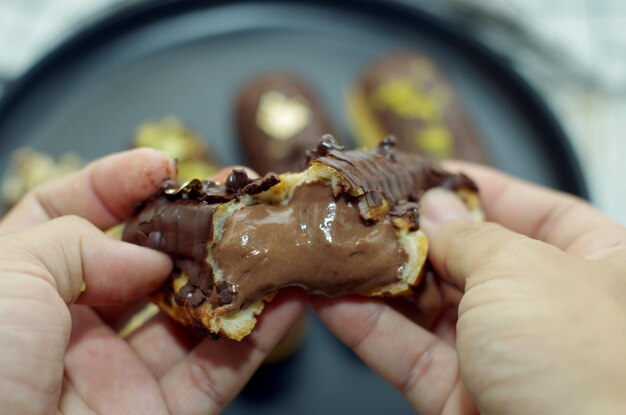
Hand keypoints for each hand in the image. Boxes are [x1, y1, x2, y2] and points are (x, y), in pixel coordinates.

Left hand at [0, 150, 303, 414]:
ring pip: (189, 315)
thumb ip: (77, 241)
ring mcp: (116, 372)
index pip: (66, 214)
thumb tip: (147, 259)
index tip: (162, 167)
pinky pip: (217, 371)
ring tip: (269, 238)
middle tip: (232, 197)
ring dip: (233, 277)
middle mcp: (69, 324)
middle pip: (141, 262)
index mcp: (19, 285)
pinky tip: (284, 300)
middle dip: (189, 226)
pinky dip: (255, 338)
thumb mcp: (7, 277)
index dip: (114, 184)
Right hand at [311, 162, 625, 414]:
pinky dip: (366, 325)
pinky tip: (330, 296)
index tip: (429, 173)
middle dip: (414, 233)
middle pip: (469, 256)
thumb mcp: (521, 271)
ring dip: (379, 277)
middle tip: (365, 209)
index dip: (480, 189)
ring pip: (429, 305)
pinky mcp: (460, 395)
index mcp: (595, 265)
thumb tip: (434, 209)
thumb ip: (469, 236)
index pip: (535, 210)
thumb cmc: (583, 364)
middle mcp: (549, 309)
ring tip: (335, 245)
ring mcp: (502, 355)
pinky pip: (406, 351)